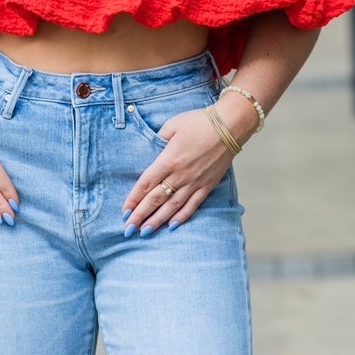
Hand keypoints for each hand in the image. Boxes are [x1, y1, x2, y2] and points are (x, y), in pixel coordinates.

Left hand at [122, 107, 233, 235]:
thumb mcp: (172, 125)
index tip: (124, 212)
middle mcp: (180, 175)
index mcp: (168, 160)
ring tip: (145, 232)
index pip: (145, 184)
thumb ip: (158, 139)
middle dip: (140, 216)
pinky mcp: (207, 185)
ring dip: (157, 220)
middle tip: (129, 229)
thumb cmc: (199, 122)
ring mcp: (195, 182)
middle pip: (155, 200)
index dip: (133, 200)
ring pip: (172, 207)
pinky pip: (193, 205)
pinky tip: (172, 226)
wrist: (230, 125)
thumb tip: (150, 151)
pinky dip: (182, 216)